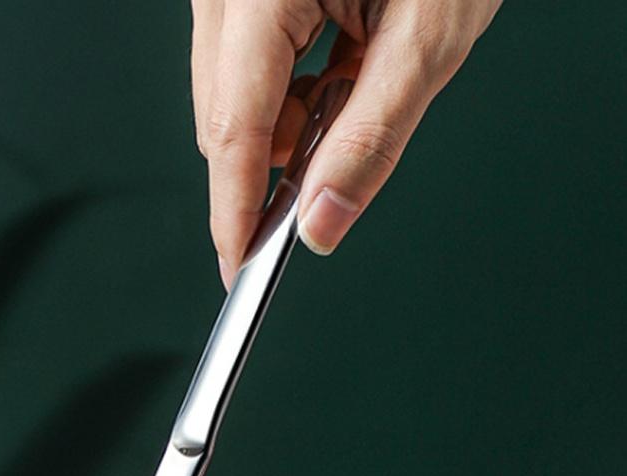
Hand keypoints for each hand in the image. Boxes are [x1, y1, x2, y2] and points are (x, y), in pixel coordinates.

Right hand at [191, 0, 502, 287]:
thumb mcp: (429, 36)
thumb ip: (372, 137)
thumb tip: (322, 221)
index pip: (234, 125)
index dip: (234, 207)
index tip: (239, 265)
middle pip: (222, 118)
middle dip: (271, 163)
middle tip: (331, 169)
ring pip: (227, 99)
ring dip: (280, 127)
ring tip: (349, 90)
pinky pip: (240, 69)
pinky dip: (282, 94)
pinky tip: (329, 71)